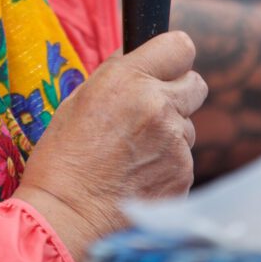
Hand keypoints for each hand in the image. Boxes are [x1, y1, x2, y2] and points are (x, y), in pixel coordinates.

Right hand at [15, 31, 207, 259]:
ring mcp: (175, 143)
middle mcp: (159, 106)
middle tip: (153, 108)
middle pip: (196, 83)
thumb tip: (135, 57)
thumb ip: (116, 74)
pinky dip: (168, 163)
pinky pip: (185, 158)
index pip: (180, 46)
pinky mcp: (184, 175)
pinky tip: (140, 173)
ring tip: (135, 151)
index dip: (173, 56)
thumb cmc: (64, 155)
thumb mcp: (80, 98)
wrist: (68, 215)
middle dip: (178, 91)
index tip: (165, 65)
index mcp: (129, 80)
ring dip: (170, 131)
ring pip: (188, 125)